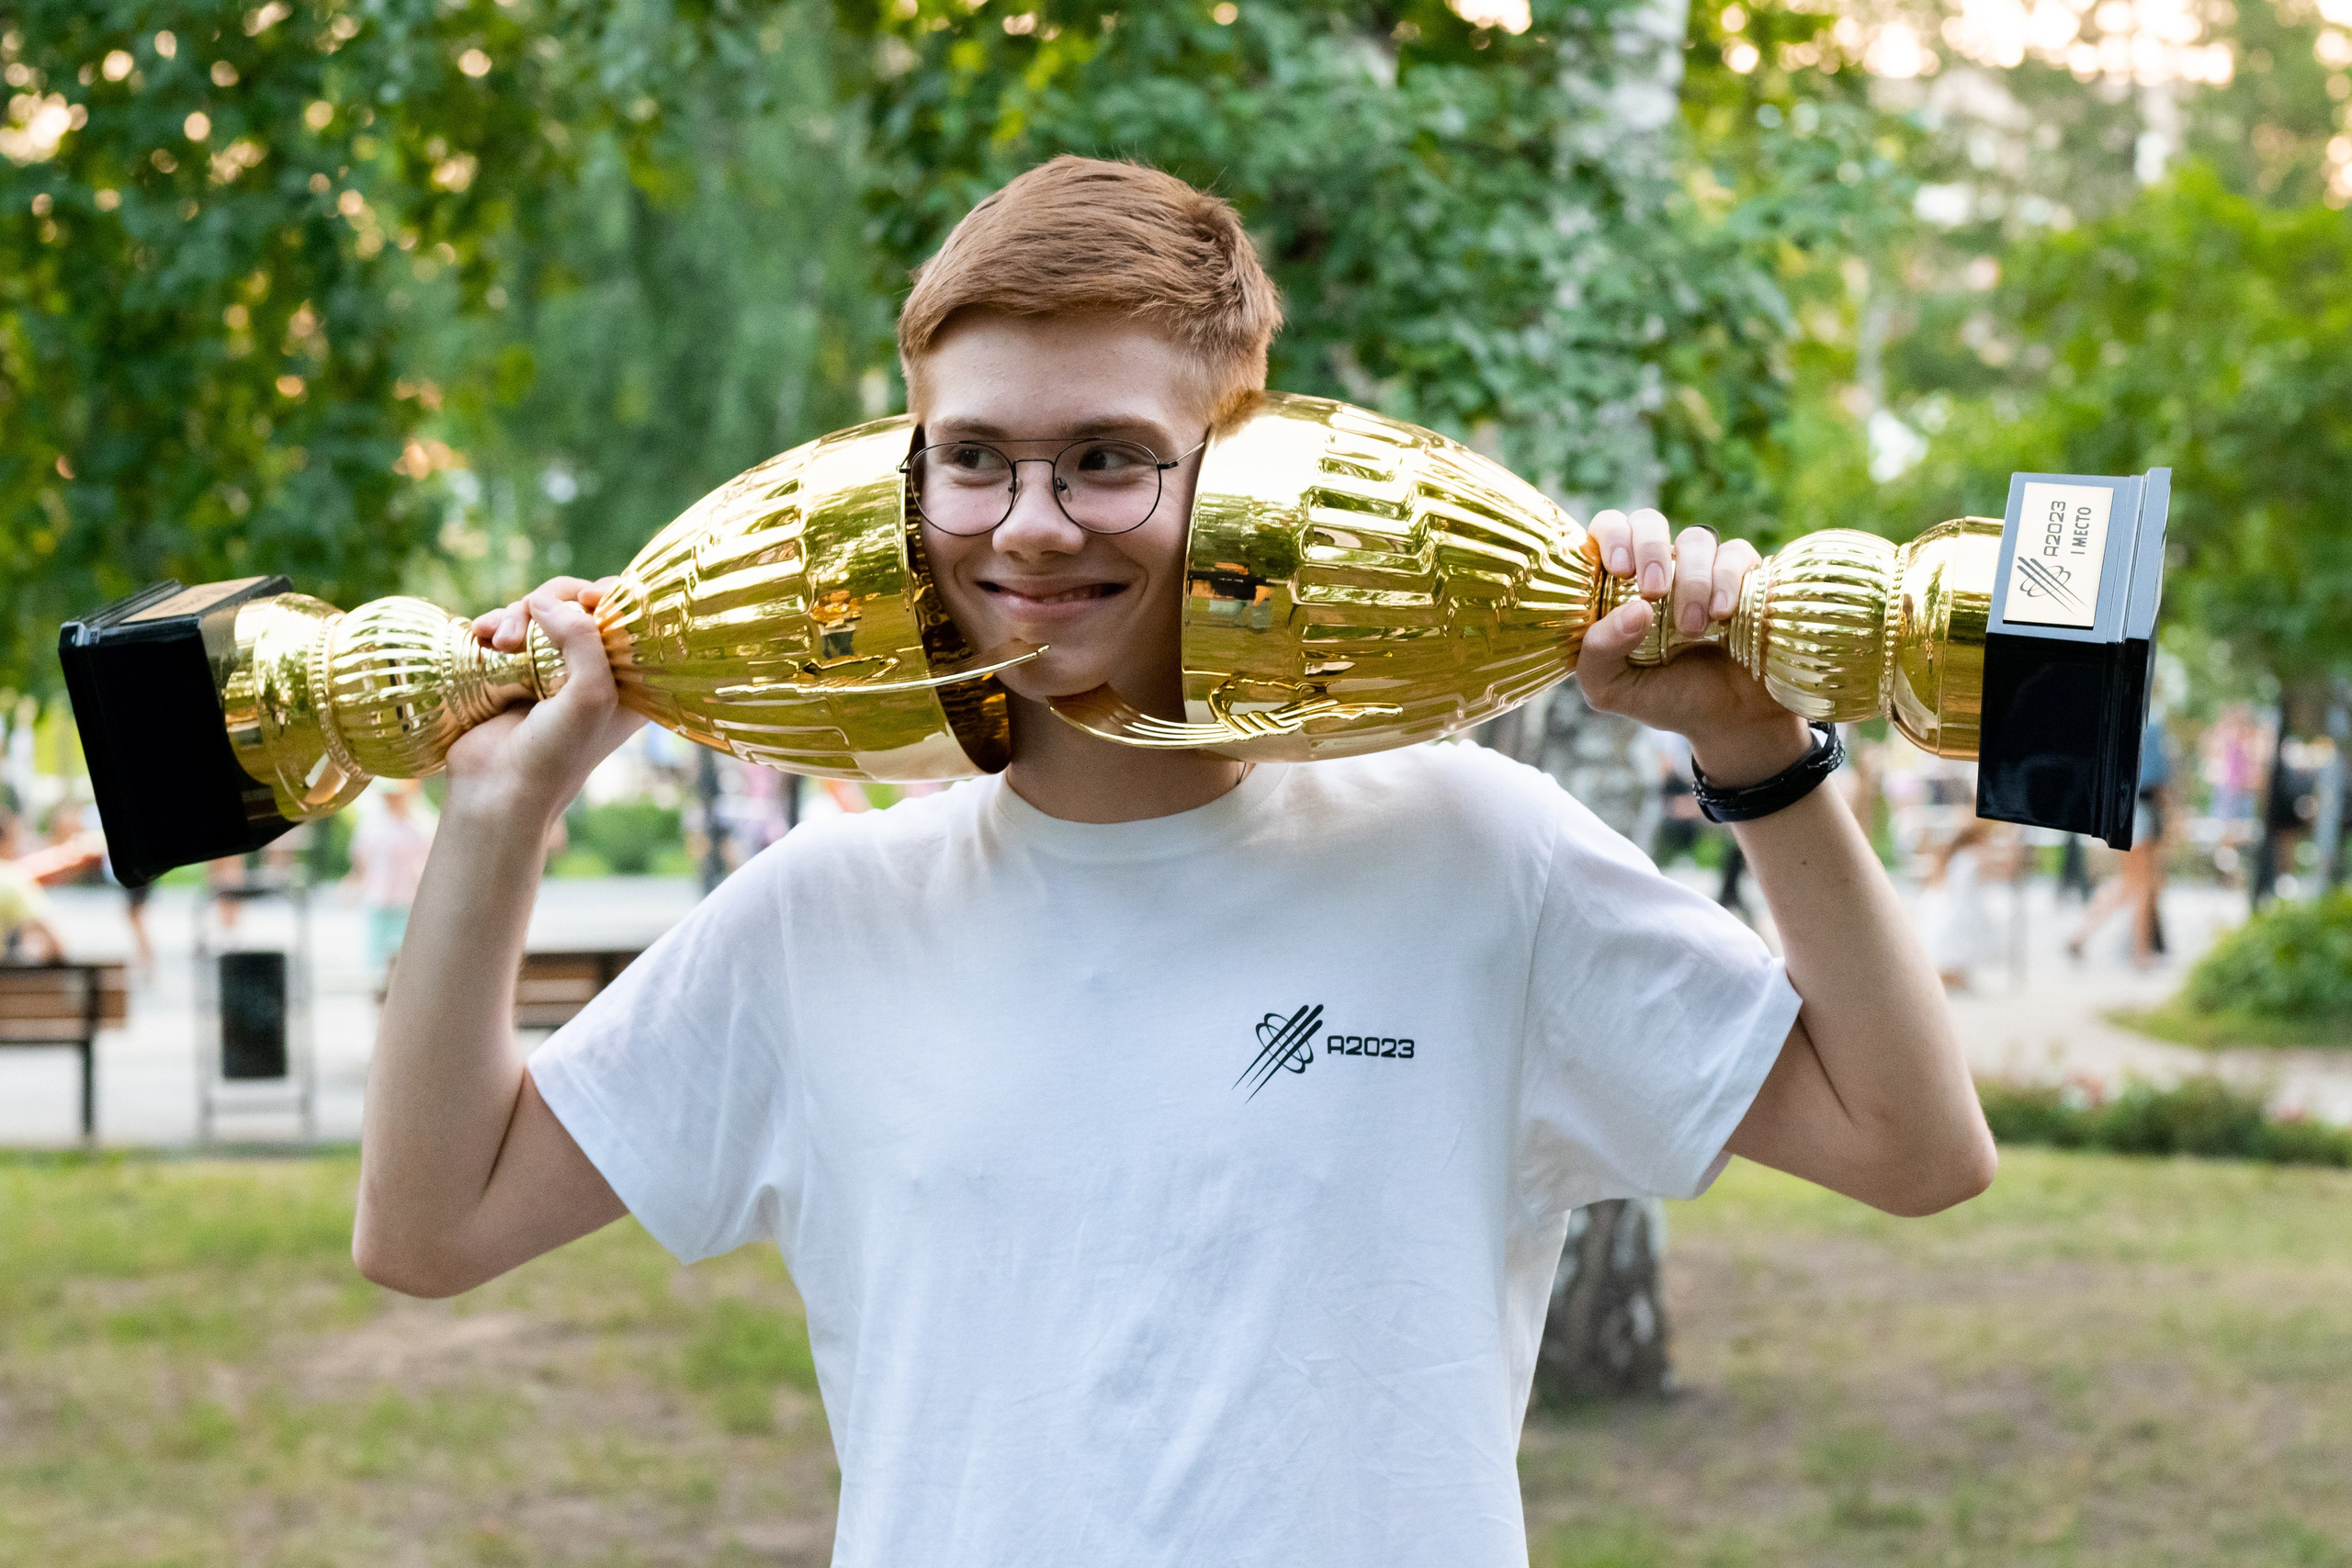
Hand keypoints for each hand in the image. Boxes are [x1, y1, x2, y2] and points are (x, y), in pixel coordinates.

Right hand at [444, 576, 643, 822]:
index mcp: (630, 680)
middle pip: (581, 603)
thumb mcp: (589, 694)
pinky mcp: (516, 670)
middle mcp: (595, 670)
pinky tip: (480, 632)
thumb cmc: (555, 752)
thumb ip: (583, 637)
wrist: (497, 790)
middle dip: (551, 604)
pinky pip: (510, 626)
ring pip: (542, 610)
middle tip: (523, 628)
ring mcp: (553, 668)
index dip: (611, 596)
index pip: (632, 616)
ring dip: (516, 615)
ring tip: (498, 641)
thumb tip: (546, 602)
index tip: (588, 600)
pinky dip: (495, 622)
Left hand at [1575, 507, 1811, 787]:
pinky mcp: (1748, 577)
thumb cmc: (1667, 699)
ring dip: (1692, 580)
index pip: (1608, 530)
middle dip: (1650, 548)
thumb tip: (1633, 608)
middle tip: (1653, 590)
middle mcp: (1660, 569)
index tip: (1619, 568)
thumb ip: (1598, 653)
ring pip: (1696, 538)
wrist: (1732, 722)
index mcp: (1619, 586)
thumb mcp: (1613, 689)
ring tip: (1694, 628)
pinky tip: (1724, 615)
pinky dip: (1728, 579)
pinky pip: (1737, 553)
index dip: (1611, 535)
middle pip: (1649, 521)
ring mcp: (1705, 570)